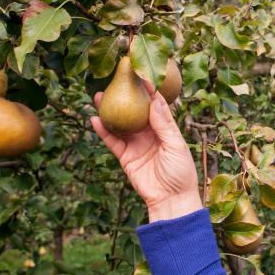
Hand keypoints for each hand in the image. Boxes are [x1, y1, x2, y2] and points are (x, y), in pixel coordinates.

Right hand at [90, 82, 201, 221]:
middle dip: (124, 97)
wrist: (171, 200)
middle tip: (113, 81)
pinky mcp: (125, 157)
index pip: (155, 106)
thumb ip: (164, 124)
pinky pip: (112, 141)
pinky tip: (94, 119)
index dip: (148, 91)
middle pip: (134, 112)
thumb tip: (154, 101)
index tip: (140, 74)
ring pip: (120, 124)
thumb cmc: (180, 172)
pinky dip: (103, 131)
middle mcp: (149, 134)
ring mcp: (136, 145)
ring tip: (97, 96)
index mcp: (165, 129)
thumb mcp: (175, 145)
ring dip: (109, 111)